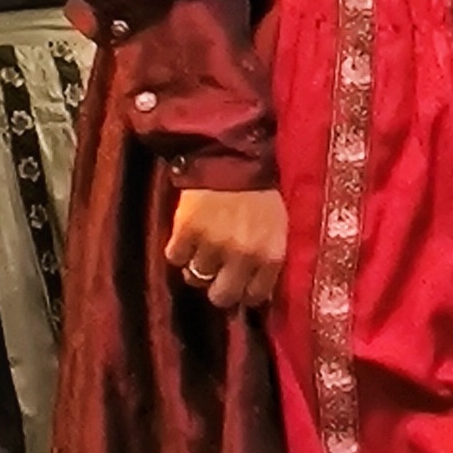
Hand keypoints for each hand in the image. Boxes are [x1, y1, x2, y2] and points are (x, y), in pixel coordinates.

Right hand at [165, 185, 287, 311]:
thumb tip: (255, 291)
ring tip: (200, 249)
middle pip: (222, 297)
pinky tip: (185, 238)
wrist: (231, 155)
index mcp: (270, 254)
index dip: (243, 293)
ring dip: (196, 266)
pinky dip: (177, 250)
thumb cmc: (260, 192)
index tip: (238, 284)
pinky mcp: (186, 231)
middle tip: (214, 275)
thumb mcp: (278, 227)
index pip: (255, 297)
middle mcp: (243, 255)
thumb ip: (268, 259)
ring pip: (195, 278)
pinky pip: (175, 257)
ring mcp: (213, 244)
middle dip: (217, 290)